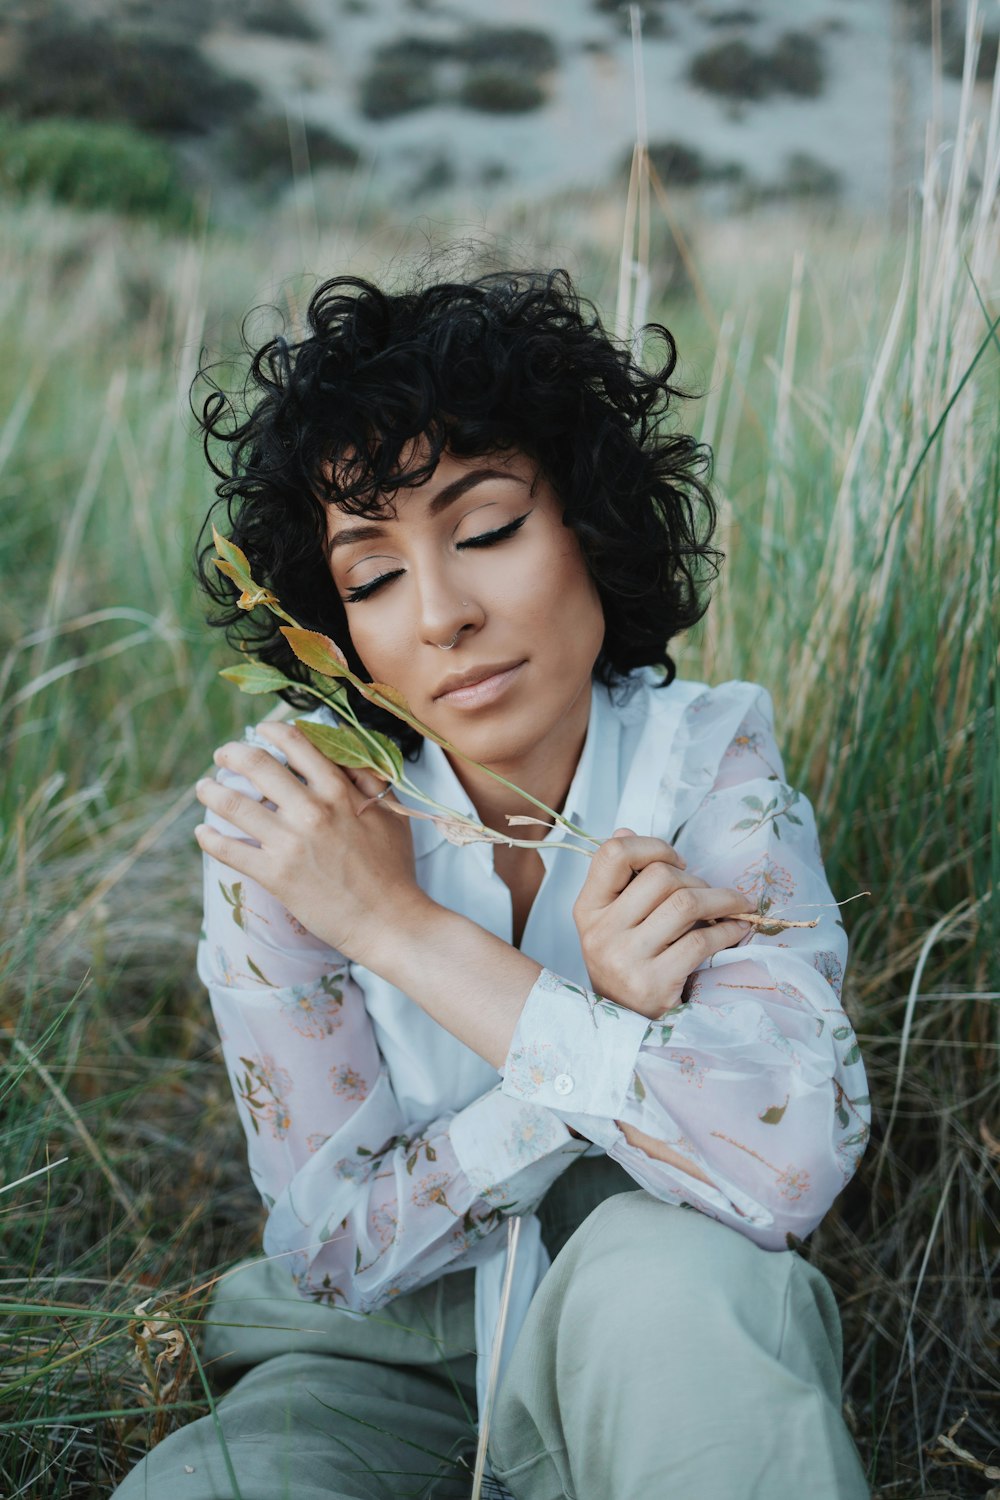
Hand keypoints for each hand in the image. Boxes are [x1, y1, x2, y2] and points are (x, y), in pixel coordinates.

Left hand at [193, 721, 424, 965]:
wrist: (388, 921)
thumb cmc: (393, 869)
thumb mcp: (390, 813)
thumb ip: (367, 778)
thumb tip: (346, 751)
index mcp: (339, 791)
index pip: (297, 744)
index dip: (273, 731)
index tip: (261, 731)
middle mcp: (311, 810)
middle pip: (256, 765)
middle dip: (232, 754)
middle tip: (223, 755)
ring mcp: (290, 842)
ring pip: (234, 804)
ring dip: (211, 791)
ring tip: (205, 788)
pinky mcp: (275, 875)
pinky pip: (229, 850)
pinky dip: (209, 838)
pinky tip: (203, 832)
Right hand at [572, 827, 750, 1018]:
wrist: (626, 1027)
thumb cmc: (627, 964)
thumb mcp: (613, 921)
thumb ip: (621, 879)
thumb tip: (627, 831)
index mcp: (588, 909)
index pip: (613, 854)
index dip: (653, 847)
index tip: (676, 862)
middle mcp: (601, 933)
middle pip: (661, 876)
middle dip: (697, 878)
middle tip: (709, 894)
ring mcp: (625, 960)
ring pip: (686, 903)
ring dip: (722, 899)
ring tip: (735, 906)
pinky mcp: (654, 984)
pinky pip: (702, 940)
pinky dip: (729, 930)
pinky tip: (737, 931)